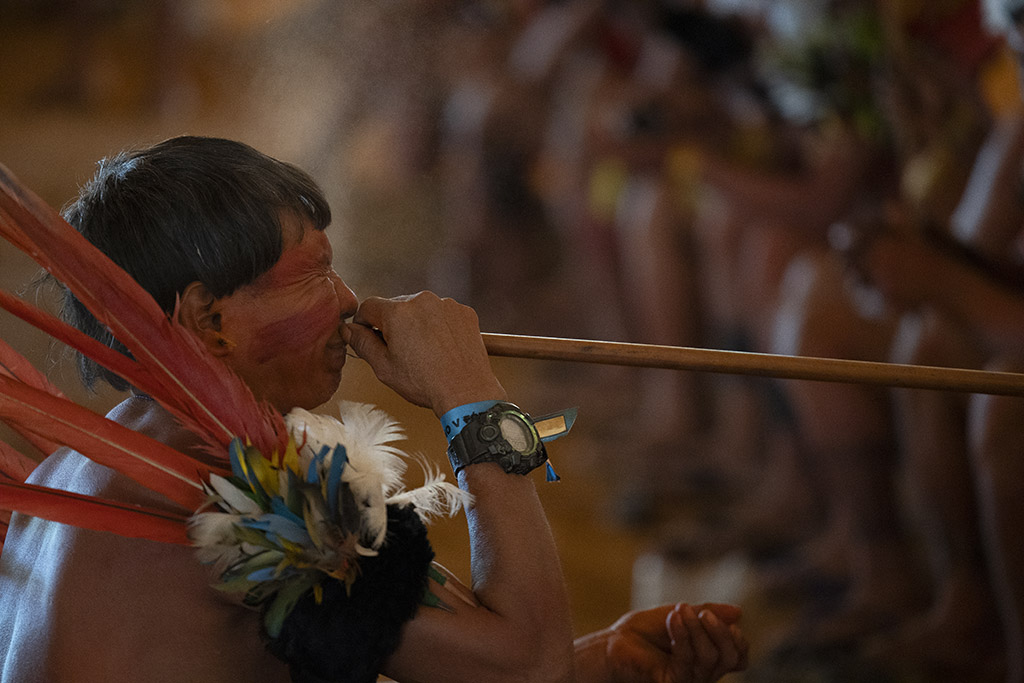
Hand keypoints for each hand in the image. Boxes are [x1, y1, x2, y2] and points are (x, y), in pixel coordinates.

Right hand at [343, 292, 505, 415]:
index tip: (367, 335)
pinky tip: (441, 347)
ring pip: (421, 309)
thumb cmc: (426, 383)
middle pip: (396, 306)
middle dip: (393, 324)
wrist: (466, 392)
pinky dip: (439, 326)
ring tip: (424, 352)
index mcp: (398, 313)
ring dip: (417, 324)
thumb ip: (362, 343)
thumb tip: (349, 330)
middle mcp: (422, 301)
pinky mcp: (464, 312)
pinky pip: (443, 314)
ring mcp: (446, 305)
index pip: (369, 306)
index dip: (364, 322)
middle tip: (399, 351)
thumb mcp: (384, 367)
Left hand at [577, 603, 747, 682]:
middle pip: (730, 659)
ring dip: (697, 629)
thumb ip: (708, 612)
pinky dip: (683, 636)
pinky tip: (674, 619)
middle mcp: (701, 673)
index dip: (739, 640)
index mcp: (706, 658)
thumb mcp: (681, 614)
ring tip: (681, 610)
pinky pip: (687, 663)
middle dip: (721, 632)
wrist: (613, 643)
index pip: (738, 657)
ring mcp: (687, 679)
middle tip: (703, 611)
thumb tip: (739, 612)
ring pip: (709, 659)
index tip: (728, 619)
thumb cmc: (644, 631)